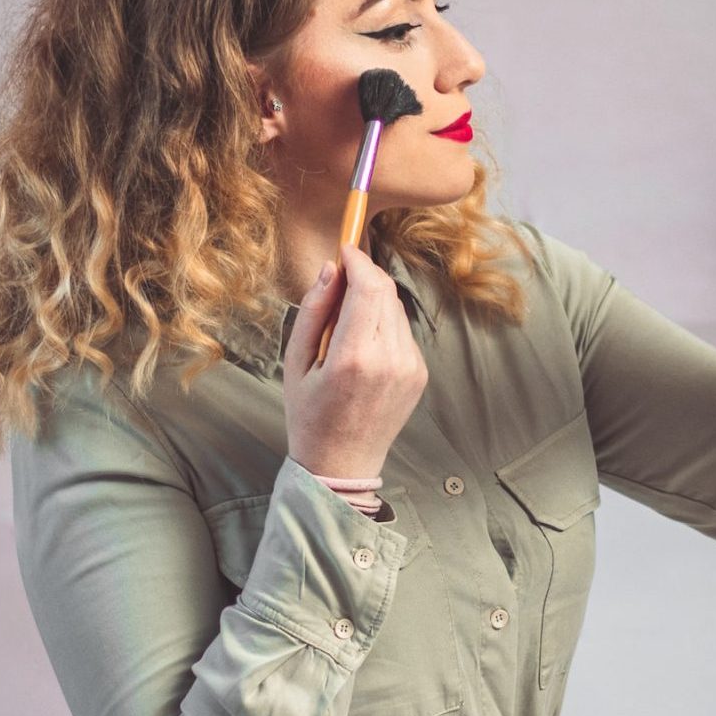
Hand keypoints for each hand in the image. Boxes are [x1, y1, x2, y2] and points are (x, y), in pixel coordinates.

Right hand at [282, 242, 427, 479]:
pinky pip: (401, 332)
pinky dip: (382, 325)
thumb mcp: (295, 361)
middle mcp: (389, 360)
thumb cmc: (309, 414)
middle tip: (340, 280)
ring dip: (373, 300)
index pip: (368, 286)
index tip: (344, 251)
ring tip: (345, 325)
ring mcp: (410, 368)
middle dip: (365, 276)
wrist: (341, 464)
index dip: (357, 260)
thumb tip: (331, 269)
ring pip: (396, 308)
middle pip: (386, 291)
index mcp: (353, 357)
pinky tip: (361, 348)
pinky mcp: (419, 374)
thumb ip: (314, 309)